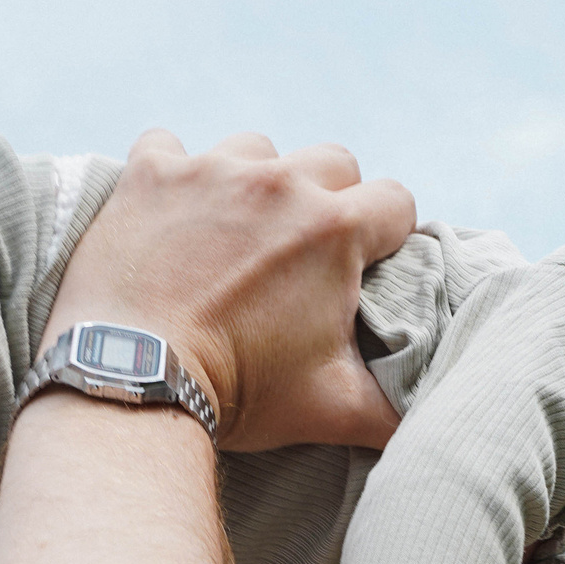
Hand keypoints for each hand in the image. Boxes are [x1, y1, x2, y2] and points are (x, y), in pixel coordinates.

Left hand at [40, 131, 413, 446]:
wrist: (133, 381)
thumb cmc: (238, 394)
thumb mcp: (332, 408)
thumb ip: (395, 408)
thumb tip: (431, 418)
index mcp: (334, 230)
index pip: (397, 201)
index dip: (388, 234)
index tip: (366, 264)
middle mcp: (279, 183)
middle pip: (335, 162)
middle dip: (329, 200)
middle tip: (301, 252)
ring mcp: (211, 170)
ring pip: (257, 150)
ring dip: (255, 183)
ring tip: (234, 232)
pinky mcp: (151, 174)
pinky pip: (169, 145)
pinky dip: (173, 175)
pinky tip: (171, 214)